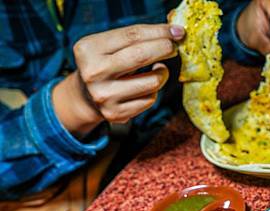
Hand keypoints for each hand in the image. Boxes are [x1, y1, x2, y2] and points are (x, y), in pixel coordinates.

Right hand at [53, 24, 184, 134]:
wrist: (85, 96)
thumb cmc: (106, 63)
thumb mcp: (110, 45)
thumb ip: (136, 38)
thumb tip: (174, 32)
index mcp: (89, 49)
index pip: (132, 36)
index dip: (158, 32)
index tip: (176, 32)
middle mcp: (93, 73)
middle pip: (141, 56)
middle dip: (164, 49)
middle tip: (173, 47)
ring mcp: (104, 95)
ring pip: (152, 82)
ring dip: (162, 73)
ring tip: (159, 69)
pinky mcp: (116, 113)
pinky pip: (149, 99)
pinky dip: (154, 91)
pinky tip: (147, 85)